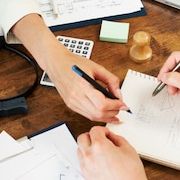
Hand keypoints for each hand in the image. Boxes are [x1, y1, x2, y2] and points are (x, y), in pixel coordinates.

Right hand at [12, 14, 127, 122]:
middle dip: (113, 113)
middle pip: (98, 113)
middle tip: (121, 108)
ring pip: (93, 117)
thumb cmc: (74, 63)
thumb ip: (111, 80)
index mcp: (82, 85)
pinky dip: (97, 115)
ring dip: (106, 117)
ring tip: (115, 112)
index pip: (102, 104)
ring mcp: (72, 102)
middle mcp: (76, 96)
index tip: (123, 104)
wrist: (56, 63)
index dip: (116, 106)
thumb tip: (119, 94)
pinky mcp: (70, 105)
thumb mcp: (97, 67)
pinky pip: (86, 115)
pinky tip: (104, 113)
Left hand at [77, 126, 154, 179]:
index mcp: (100, 146)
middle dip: (91, 136)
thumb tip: (110, 136)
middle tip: (100, 139)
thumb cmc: (131, 174)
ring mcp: (86, 166)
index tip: (107, 134)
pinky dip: (87, 158)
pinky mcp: (86, 175)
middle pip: (82, 138)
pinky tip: (98, 160)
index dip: (103, 130)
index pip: (94, 130)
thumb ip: (117, 138)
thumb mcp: (128, 149)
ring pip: (79, 150)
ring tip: (99, 151)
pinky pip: (82, 162)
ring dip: (87, 147)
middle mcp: (90, 155)